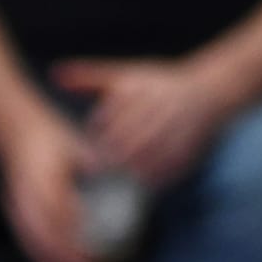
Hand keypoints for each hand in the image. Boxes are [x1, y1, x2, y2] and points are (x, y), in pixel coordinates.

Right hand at [0, 106, 101, 261]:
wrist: (16, 130)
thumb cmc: (55, 138)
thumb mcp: (77, 147)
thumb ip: (94, 169)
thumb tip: (121, 190)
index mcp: (43, 171)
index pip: (60, 209)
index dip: (77, 232)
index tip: (96, 246)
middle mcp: (26, 190)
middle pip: (44, 232)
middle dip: (65, 257)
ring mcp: (16, 202)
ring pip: (33, 241)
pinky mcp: (14, 212)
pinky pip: (28, 240)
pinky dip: (44, 258)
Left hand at [49, 55, 226, 187]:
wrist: (207, 94)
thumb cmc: (156, 86)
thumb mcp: (124, 76)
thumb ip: (89, 79)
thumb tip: (54, 75)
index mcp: (137, 90)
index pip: (105, 123)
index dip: (94, 144)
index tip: (83, 159)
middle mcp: (155, 108)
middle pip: (121, 146)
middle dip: (107, 163)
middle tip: (94, 178)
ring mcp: (172, 132)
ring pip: (139, 164)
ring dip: (125, 178)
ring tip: (113, 186)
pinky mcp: (184, 152)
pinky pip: (160, 175)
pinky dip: (146, 183)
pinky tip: (136, 186)